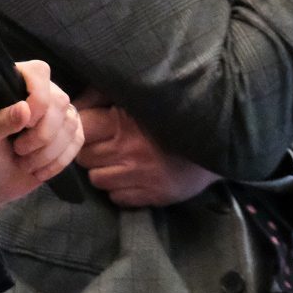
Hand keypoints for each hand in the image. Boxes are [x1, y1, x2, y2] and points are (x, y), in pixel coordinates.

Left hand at [0, 62, 82, 225]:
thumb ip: (0, 122)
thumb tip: (25, 108)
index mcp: (14, 85)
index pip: (39, 71)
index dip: (38, 96)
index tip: (25, 123)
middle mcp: (39, 95)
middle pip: (60, 101)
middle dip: (41, 134)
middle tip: (18, 149)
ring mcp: (56, 114)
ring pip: (70, 124)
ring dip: (47, 152)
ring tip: (25, 162)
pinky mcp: (68, 135)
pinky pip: (77, 141)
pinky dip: (58, 161)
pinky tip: (38, 170)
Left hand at [74, 100, 220, 207]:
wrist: (218, 139)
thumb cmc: (172, 113)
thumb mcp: (138, 96)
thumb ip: (103, 94)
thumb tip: (74, 103)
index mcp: (124, 123)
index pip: (82, 127)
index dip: (81, 125)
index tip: (89, 125)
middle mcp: (129, 152)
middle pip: (84, 157)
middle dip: (89, 149)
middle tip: (102, 143)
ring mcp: (141, 177)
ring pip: (96, 180)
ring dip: (102, 170)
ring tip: (116, 160)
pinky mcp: (154, 196)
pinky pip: (117, 198)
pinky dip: (118, 189)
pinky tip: (130, 176)